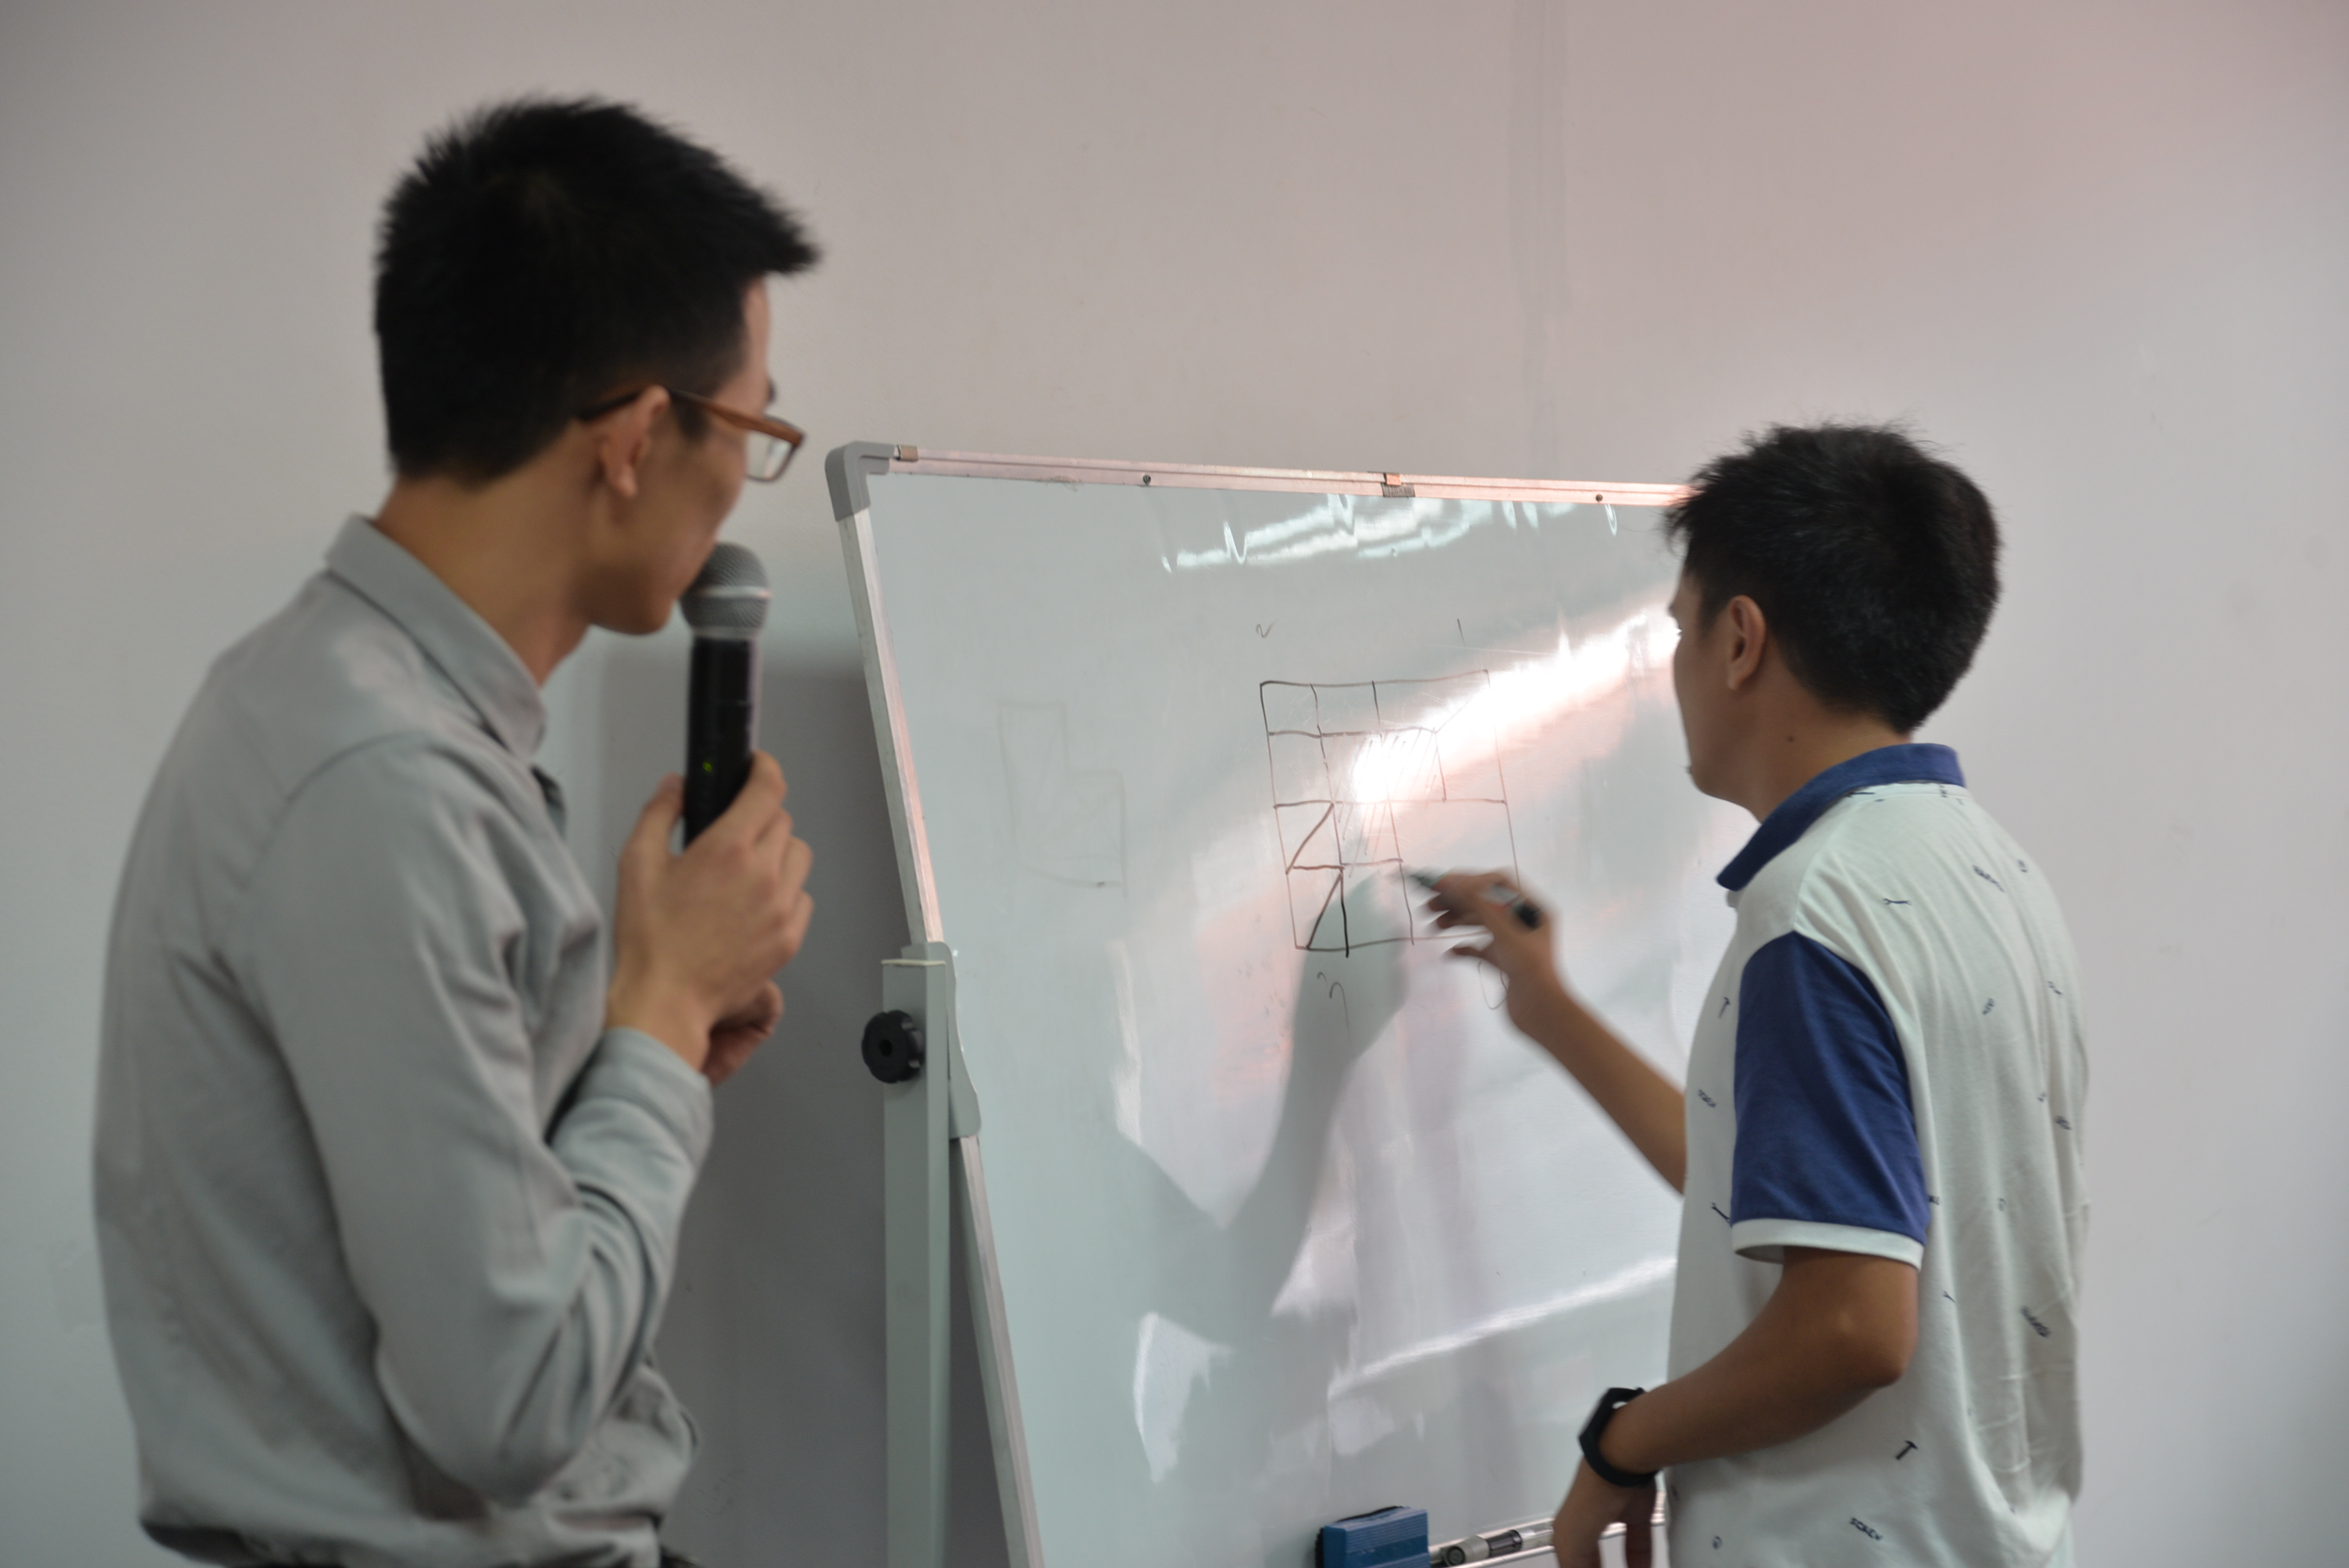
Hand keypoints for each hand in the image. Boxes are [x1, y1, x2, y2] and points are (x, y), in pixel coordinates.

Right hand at [607, 753, 814, 1070]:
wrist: (666, 1000)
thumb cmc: (649, 939)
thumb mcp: (637, 863)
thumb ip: (659, 813)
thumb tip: (676, 786)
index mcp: (728, 850)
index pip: (769, 789)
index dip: (765, 769)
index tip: (757, 767)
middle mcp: (763, 875)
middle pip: (783, 821)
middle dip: (760, 816)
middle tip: (735, 830)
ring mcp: (781, 908)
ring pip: (799, 856)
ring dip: (778, 852)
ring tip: (747, 869)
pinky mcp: (789, 937)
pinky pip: (802, 897)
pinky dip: (786, 891)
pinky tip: (756, 903)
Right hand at [1426, 870, 1567, 1038]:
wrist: (1541, 1012)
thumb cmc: (1528, 967)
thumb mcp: (1503, 929)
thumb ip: (1478, 903)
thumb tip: (1452, 882)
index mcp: (1532, 909)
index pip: (1498, 882)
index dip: (1469, 879)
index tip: (1442, 884)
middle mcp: (1524, 922)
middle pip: (1486, 902)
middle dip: (1458, 901)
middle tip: (1430, 905)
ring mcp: (1515, 943)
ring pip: (1480, 924)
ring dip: (1456, 920)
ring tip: (1434, 925)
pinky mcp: (1506, 963)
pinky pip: (1481, 948)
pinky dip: (1464, 947)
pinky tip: (1450, 953)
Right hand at [1550, 1461, 1655, 1567]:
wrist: (1619, 1467)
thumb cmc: (1589, 1500)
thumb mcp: (1572, 1544)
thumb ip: (1575, 1567)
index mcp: (1567, 1533)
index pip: (1571, 1566)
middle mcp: (1587, 1527)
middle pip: (1591, 1563)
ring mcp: (1612, 1519)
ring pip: (1614, 1558)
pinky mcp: (1636, 1517)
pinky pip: (1639, 1548)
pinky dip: (1641, 1563)